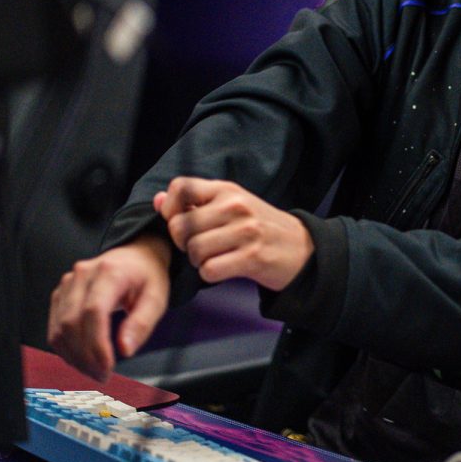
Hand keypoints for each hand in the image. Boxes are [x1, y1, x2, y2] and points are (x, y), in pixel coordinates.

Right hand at [47, 235, 171, 380]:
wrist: (135, 256)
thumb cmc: (147, 277)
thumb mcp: (157, 298)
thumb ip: (142, 323)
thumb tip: (125, 350)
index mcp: (110, 272)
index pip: (94, 311)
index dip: (97, 344)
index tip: (107, 368)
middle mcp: (83, 274)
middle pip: (72, 322)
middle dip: (85, 356)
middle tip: (102, 375)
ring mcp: (67, 283)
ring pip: (59, 327)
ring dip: (74, 356)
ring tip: (94, 371)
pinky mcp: (60, 294)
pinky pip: (54, 326)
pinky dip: (65, 348)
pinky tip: (82, 359)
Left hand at [154, 176, 312, 291]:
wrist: (302, 248)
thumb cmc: (260, 227)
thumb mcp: (231, 206)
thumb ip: (195, 203)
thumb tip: (158, 200)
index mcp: (227, 190)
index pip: (181, 187)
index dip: (170, 208)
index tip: (178, 221)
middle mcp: (236, 206)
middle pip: (180, 226)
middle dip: (182, 243)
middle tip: (198, 247)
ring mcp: (245, 231)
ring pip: (194, 250)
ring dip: (197, 261)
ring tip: (213, 258)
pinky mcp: (252, 256)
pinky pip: (209, 269)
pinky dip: (210, 274)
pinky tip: (224, 269)